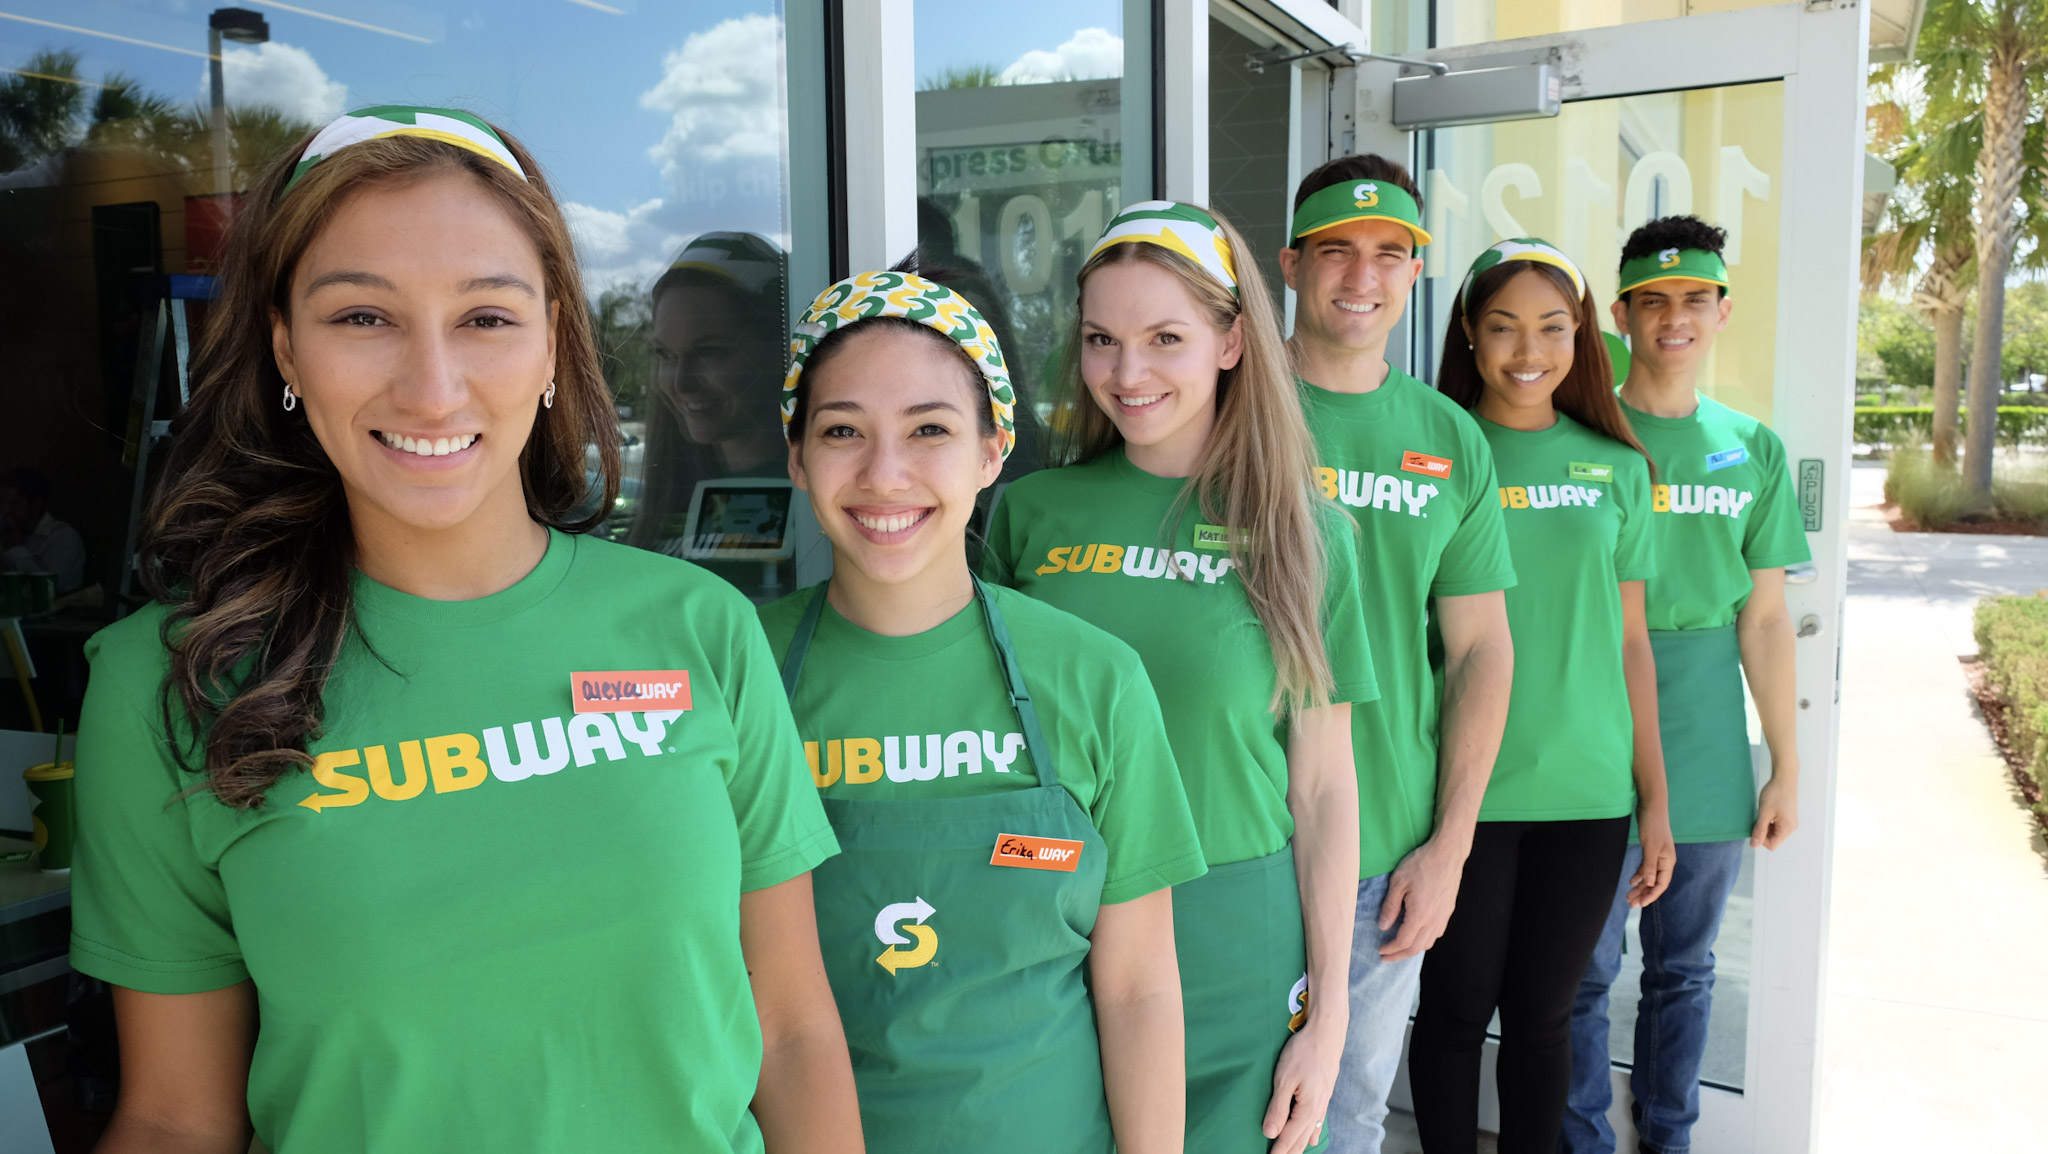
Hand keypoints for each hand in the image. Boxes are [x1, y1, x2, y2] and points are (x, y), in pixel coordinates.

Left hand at [1263, 1015, 1344, 1153]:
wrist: (1327, 1033)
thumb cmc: (1303, 1052)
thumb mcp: (1284, 1079)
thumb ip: (1278, 1108)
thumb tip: (1270, 1133)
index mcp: (1307, 1109)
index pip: (1289, 1136)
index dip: (1278, 1150)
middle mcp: (1317, 1110)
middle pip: (1301, 1138)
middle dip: (1289, 1151)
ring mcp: (1323, 1102)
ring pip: (1311, 1132)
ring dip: (1300, 1145)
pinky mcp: (1325, 1093)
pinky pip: (1318, 1121)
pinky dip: (1313, 1134)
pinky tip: (1312, 1139)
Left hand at [1377, 835, 1468, 960]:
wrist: (1447, 853)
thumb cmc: (1421, 864)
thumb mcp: (1398, 882)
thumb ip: (1390, 907)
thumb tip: (1383, 926)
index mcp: (1420, 914)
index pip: (1404, 941)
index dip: (1391, 949)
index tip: (1380, 951)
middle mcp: (1434, 920)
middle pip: (1417, 947)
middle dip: (1400, 955)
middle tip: (1386, 958)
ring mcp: (1444, 916)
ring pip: (1428, 942)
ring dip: (1413, 949)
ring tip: (1400, 949)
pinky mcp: (1448, 910)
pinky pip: (1437, 933)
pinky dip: (1425, 940)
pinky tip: (1418, 935)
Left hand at [1629, 802, 1675, 907]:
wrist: (1651, 806)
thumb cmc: (1652, 825)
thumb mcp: (1650, 847)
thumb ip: (1650, 866)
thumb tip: (1650, 884)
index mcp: (1668, 862)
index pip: (1661, 884)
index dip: (1651, 895)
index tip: (1640, 904)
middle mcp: (1664, 861)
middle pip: (1654, 882)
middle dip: (1643, 894)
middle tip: (1630, 904)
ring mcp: (1657, 856)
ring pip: (1649, 876)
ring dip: (1640, 886)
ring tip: (1629, 896)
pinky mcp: (1650, 850)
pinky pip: (1645, 867)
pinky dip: (1639, 875)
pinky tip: (1632, 881)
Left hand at [1752, 771, 1798, 849]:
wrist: (1784, 778)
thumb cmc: (1775, 793)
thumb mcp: (1764, 813)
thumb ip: (1759, 830)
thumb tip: (1754, 845)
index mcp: (1787, 828)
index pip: (1772, 845)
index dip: (1761, 839)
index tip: (1755, 827)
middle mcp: (1791, 827)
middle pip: (1774, 839)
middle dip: (1763, 832)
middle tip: (1758, 818)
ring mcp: (1791, 822)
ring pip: (1774, 833)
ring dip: (1765, 826)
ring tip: (1763, 813)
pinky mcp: (1788, 817)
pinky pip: (1777, 826)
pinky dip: (1769, 822)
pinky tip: (1767, 812)